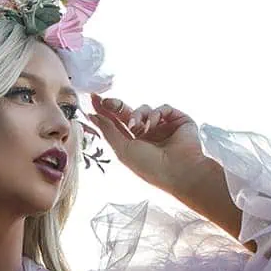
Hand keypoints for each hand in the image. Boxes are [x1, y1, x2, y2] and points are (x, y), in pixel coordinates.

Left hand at [86, 96, 208, 192]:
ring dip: (138, 115)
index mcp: (134, 144)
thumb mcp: (122, 150)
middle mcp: (148, 135)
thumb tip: (92, 115)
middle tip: (106, 101)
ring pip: (144, 109)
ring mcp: (163, 127)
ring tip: (137, 127)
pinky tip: (153, 125)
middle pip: (128, 113)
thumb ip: (108, 131)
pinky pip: (162, 108)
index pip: (117, 124)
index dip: (105, 112)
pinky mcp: (178, 120)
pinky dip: (155, 114)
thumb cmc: (150, 167)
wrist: (178, 170)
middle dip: (116, 106)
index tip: (93, 101)